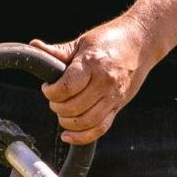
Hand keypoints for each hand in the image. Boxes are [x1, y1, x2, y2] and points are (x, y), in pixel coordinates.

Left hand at [33, 17, 155, 143]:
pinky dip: (82, 137)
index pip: (66, 88)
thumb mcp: (83, 42)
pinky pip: (100, 129)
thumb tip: (34, 46)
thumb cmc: (111, 39)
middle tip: (55, 99)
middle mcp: (105, 83)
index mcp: (93, 64)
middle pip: (73, 107)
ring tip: (62, 112)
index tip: (48, 87)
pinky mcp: (119, 106)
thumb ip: (59, 52)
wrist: (142, 43)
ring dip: (67, 122)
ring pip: (85, 122)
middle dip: (57, 106)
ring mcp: (114, 97)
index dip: (51, 92)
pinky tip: (68, 135)